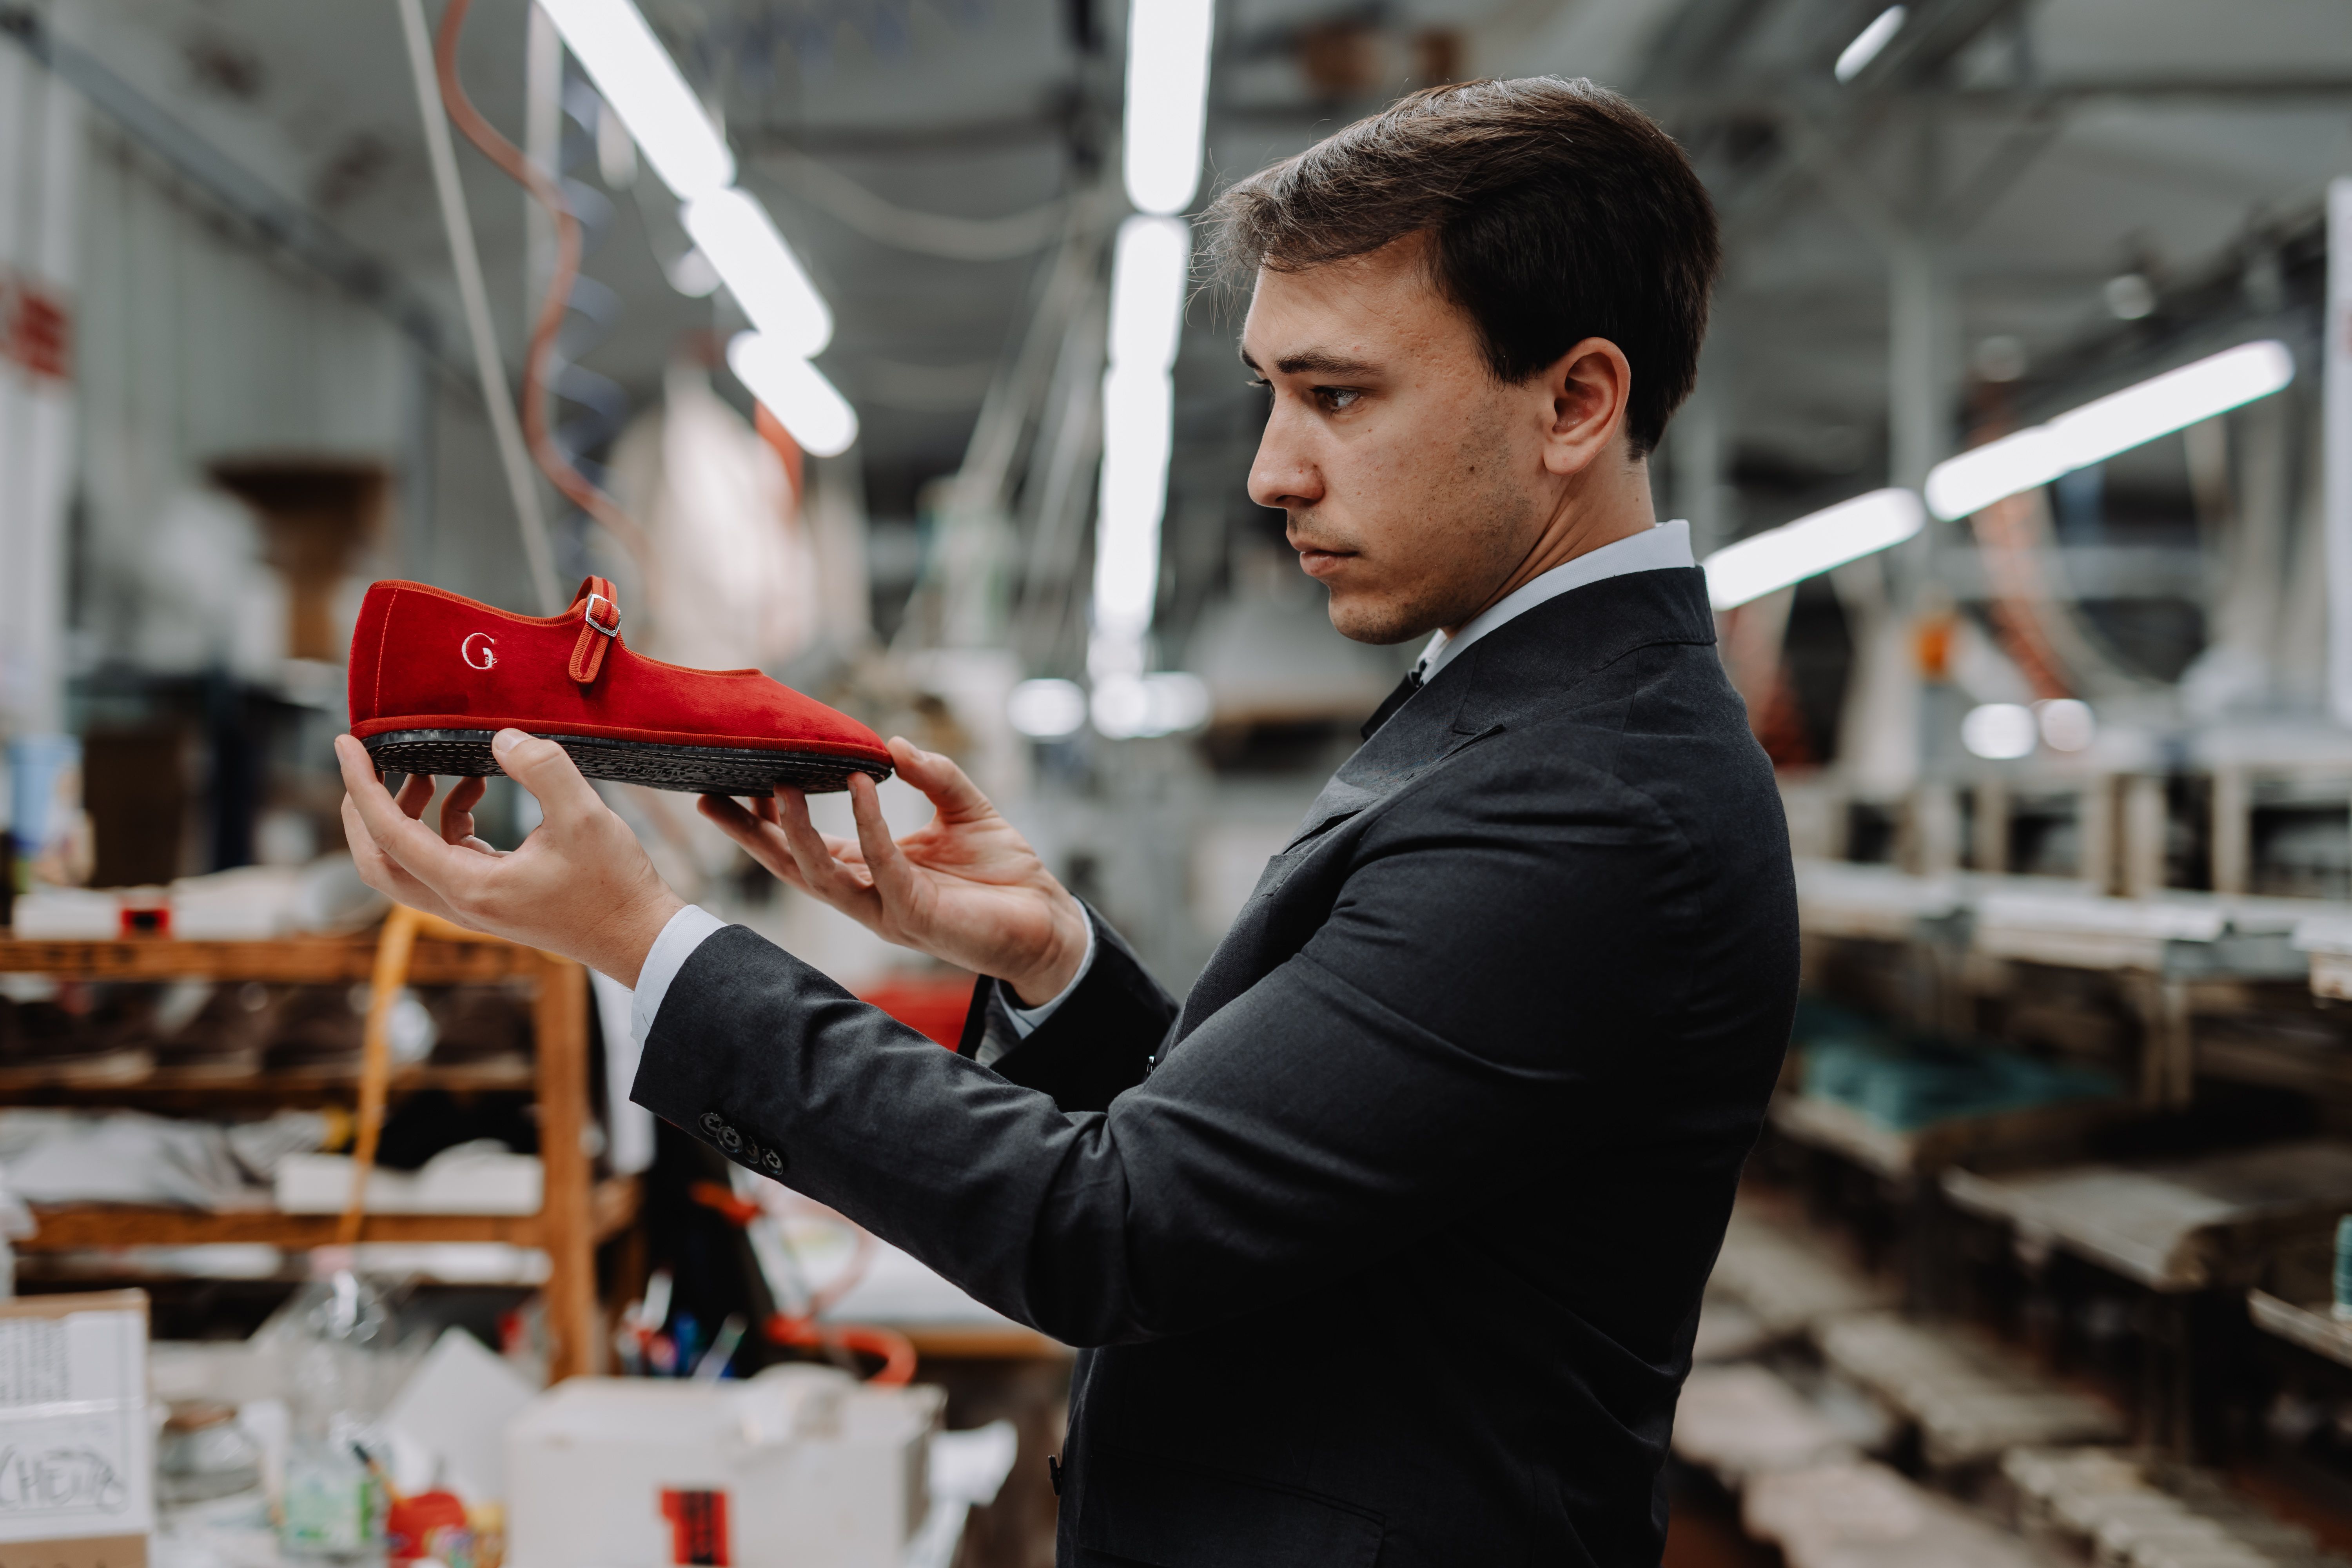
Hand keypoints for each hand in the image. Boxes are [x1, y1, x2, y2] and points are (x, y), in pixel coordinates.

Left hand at [336, 730, 684, 984]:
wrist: (638, 936)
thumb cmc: (614, 886)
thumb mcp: (584, 817)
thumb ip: (542, 769)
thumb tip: (502, 739)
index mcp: (468, 887)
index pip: (389, 835)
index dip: (361, 786)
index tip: (347, 744)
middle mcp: (460, 901)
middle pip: (378, 861)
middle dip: (363, 809)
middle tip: (369, 763)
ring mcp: (474, 902)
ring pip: (408, 861)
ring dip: (407, 813)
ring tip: (430, 768)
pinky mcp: (493, 896)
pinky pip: (445, 857)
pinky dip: (447, 821)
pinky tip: (477, 789)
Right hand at [699, 737, 1087, 1005]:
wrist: (1049, 919)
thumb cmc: (1005, 871)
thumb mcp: (965, 809)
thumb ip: (931, 775)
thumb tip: (893, 742)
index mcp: (872, 871)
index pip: (807, 845)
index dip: (769, 818)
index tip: (736, 780)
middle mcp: (869, 896)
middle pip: (793, 866)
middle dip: (750, 835)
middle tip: (710, 796)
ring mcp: (888, 911)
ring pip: (823, 875)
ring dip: (797, 831)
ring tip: (778, 785)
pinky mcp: (917, 916)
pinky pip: (882, 867)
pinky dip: (868, 824)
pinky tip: (859, 784)